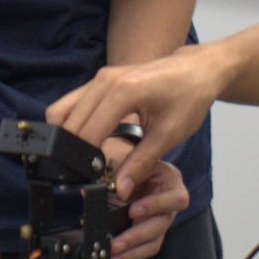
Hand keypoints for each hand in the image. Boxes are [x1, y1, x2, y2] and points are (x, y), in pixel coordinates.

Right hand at [47, 43, 229, 202]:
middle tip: (86, 175)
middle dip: (72, 152)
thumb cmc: (189, 97)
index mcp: (123, 92)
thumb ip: (141, 163)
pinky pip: (71, 104)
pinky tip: (87, 142)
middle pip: (69, 123)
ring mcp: (99, 78)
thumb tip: (120, 188)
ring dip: (67, 137)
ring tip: (85, 160)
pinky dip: (71, 125)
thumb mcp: (168, 135)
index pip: (88, 133)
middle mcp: (104, 81)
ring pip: (62, 112)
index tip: (91, 182)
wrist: (196, 70)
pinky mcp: (98, 80)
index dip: (85, 162)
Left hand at [101, 139, 187, 258]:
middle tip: (116, 243)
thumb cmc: (135, 164)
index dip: (154, 206)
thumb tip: (122, 190)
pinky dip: (128, 255)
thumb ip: (130, 170)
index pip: (174, 198)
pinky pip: (144, 248)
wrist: (130, 170)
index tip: (133, 211)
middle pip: (161, 225)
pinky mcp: (152, 234)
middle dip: (136, 235)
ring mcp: (162, 221)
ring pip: (153, 242)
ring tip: (111, 256)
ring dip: (131, 251)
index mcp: (172, 181)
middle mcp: (171, 204)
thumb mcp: (135, 159)